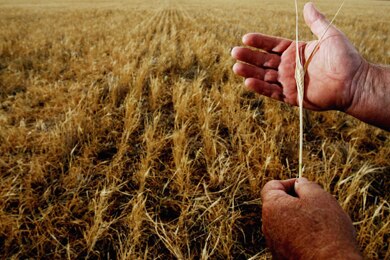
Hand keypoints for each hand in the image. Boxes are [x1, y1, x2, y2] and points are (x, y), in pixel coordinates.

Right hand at [231, 2, 365, 110]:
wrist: (354, 82)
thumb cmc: (345, 58)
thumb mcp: (330, 35)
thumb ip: (317, 22)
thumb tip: (308, 5)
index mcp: (295, 51)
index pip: (272, 45)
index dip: (259, 42)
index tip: (246, 37)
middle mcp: (289, 67)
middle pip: (264, 61)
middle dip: (249, 57)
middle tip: (235, 52)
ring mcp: (288, 82)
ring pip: (264, 76)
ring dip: (250, 72)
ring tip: (236, 67)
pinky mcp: (291, 96)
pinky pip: (272, 92)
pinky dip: (260, 88)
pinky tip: (248, 82)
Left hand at [261, 178, 361, 258]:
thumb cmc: (326, 230)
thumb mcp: (319, 197)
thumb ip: (306, 185)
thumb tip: (299, 183)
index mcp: (272, 207)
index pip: (272, 186)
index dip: (289, 182)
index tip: (305, 186)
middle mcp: (267, 226)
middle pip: (279, 206)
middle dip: (296, 202)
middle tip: (318, 206)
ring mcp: (273, 245)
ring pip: (285, 225)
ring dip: (299, 221)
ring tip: (322, 226)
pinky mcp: (282, 258)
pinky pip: (290, 241)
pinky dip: (301, 238)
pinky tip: (319, 242)